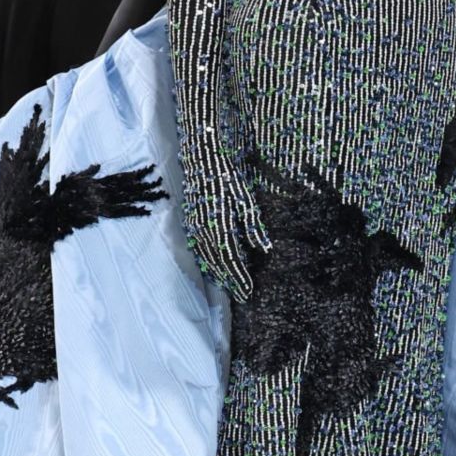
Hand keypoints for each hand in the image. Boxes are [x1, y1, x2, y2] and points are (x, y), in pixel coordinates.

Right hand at [183, 157, 270, 302]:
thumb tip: (264, 248)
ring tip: (231, 288)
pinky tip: (215, 269)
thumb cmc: (226, 175)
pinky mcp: (190, 223)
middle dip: (230, 281)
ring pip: (206, 259)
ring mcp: (194, 227)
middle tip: (242, 296)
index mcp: (218, 224)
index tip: (249, 292)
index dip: (239, 277)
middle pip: (217, 264)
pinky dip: (208, 263)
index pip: (230, 259)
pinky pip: (198, 250)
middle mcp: (203, 230)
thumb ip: (252, 224)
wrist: (200, 159)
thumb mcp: (244, 196)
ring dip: (218, 275)